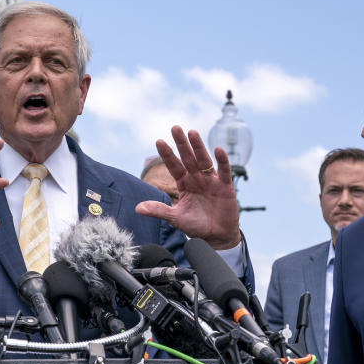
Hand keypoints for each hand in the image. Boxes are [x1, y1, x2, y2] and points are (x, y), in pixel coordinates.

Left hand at [135, 126, 240, 249]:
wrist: (217, 236)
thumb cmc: (196, 225)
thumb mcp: (176, 218)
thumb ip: (159, 210)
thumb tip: (137, 208)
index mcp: (184, 184)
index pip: (174, 166)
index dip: (167, 154)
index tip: (159, 141)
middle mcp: (197, 179)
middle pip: (188, 158)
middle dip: (181, 143)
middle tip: (175, 128)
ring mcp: (211, 181)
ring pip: (204, 160)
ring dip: (198, 147)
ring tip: (192, 132)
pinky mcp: (225, 187)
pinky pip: (224, 171)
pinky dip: (222, 161)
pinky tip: (218, 150)